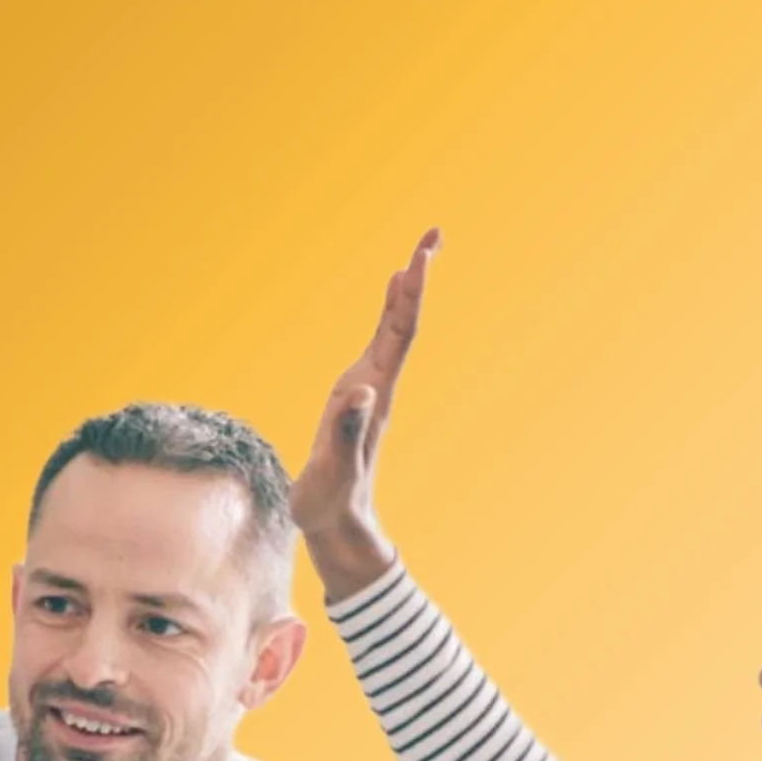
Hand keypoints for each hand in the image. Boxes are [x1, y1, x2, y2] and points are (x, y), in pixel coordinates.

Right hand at [289, 229, 438, 596]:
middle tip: (432, 236)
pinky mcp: (357, 399)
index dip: (409, 294)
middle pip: (404, 324)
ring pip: (395, 332)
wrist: (337, 525)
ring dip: (406, 292)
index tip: (419, 257)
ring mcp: (368, 391)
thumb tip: (359, 390)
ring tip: (416, 256)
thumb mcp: (332, 471)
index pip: (399, 334)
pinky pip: (379, 345)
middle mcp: (376, 387)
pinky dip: (387, 314)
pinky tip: (390, 300)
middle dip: (417, 279)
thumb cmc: (329, 502)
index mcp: (372, 396)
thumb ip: (345, 432)